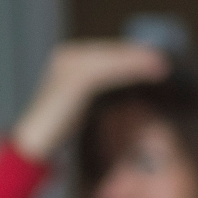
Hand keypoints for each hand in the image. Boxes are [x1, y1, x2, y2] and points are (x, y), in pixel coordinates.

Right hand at [10, 41, 169, 160]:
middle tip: (163, 62)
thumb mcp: (84, 106)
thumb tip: (131, 85)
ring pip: (110, 58)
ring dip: (137, 61)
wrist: (34, 146)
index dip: (133, 54)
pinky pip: (105, 72)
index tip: (157, 60)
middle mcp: (67, 56)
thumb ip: (100, 93)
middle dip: (138, 55)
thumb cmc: (58, 131)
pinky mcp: (71, 80)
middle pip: (111, 51)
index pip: (108, 52)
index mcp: (69, 59)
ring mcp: (67, 66)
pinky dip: (129, 70)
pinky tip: (147, 73)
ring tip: (161, 67)